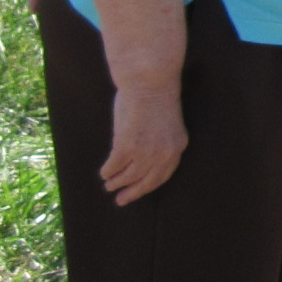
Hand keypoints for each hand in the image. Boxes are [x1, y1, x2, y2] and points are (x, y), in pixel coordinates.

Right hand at [101, 83, 187, 205]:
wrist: (150, 81)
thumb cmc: (156, 95)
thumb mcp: (165, 123)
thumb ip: (158, 142)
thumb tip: (140, 158)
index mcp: (177, 146)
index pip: (163, 175)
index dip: (148, 186)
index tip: (138, 192)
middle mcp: (164, 153)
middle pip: (147, 181)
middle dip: (132, 192)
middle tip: (121, 200)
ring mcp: (146, 151)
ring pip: (129, 176)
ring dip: (117, 182)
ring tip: (109, 185)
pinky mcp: (127, 146)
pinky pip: (114, 165)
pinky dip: (108, 171)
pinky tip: (104, 172)